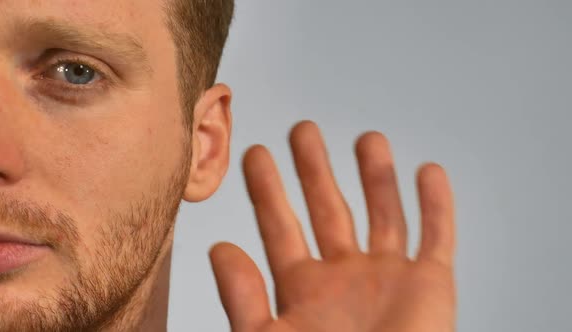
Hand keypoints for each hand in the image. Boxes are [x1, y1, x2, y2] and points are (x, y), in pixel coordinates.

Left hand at [209, 121, 455, 331]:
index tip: (256, 154)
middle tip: (302, 129)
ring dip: (375, 176)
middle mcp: (344, 276)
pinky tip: (428, 171)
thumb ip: (242, 298)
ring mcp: (389, 277)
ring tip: (366, 138)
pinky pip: (437, 236)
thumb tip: (219, 249)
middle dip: (315, 169)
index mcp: (303, 288)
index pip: (280, 226)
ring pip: (382, 213)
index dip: (267, 189)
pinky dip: (436, 205)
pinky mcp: (430, 286)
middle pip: (328, 209)